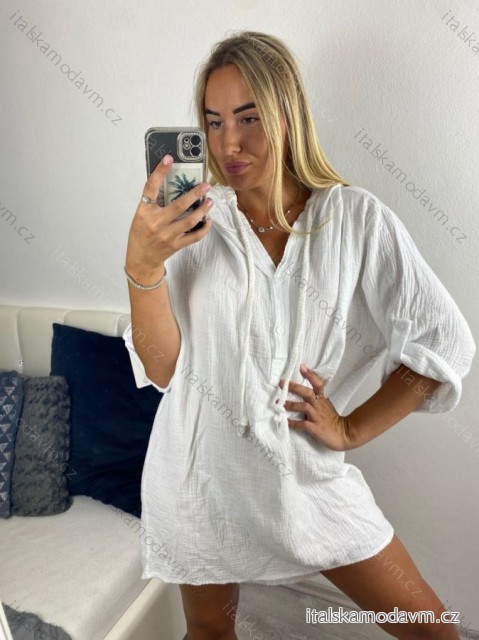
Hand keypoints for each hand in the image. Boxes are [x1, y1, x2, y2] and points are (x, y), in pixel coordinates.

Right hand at [125, 154, 213, 279]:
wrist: (141, 258)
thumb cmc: (141, 233)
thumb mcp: (142, 215)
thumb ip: (154, 202)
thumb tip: (172, 183)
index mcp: (144, 211)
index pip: (151, 187)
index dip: (160, 172)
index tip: (169, 159)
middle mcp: (156, 223)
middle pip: (179, 205)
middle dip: (195, 194)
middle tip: (206, 185)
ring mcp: (167, 235)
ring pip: (190, 221)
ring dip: (203, 210)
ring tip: (210, 201)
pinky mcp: (176, 245)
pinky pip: (194, 236)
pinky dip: (204, 228)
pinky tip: (208, 220)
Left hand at [278, 363, 359, 450]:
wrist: (345, 434)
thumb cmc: (333, 420)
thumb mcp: (326, 405)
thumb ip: (317, 398)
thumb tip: (303, 391)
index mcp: (322, 400)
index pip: (318, 384)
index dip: (310, 375)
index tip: (301, 367)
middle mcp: (318, 406)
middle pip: (307, 393)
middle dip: (294, 387)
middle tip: (282, 383)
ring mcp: (316, 417)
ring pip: (303, 407)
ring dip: (290, 404)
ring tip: (279, 403)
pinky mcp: (314, 428)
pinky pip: (302, 424)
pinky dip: (292, 423)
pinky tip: (285, 421)